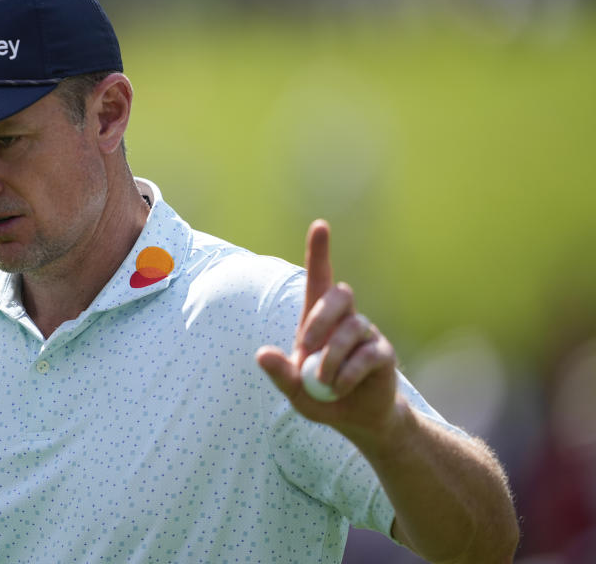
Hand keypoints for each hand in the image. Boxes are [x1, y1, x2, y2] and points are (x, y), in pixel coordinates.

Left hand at [256, 220, 402, 438]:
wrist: (358, 420)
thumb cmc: (322, 398)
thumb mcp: (294, 390)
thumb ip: (280, 373)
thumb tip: (262, 354)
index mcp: (318, 320)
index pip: (320, 278)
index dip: (320, 252)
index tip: (320, 225)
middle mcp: (345, 320)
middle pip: (339, 295)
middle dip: (319, 318)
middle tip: (306, 347)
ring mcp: (367, 334)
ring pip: (351, 329)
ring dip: (332, 358)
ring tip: (324, 383)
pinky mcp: (383, 354)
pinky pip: (366, 355)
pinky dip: (347, 373)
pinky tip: (340, 387)